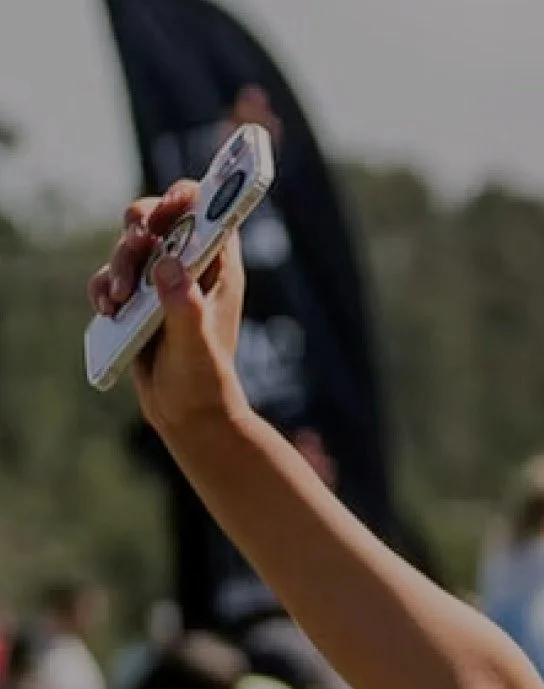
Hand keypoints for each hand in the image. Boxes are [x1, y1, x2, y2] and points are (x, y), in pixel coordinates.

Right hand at [87, 180, 247, 441]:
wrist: (185, 415)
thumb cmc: (203, 383)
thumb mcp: (196, 347)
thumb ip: (185, 307)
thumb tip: (168, 265)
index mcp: (218, 269)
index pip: (209, 211)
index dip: (188, 197)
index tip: (169, 207)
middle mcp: (190, 267)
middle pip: (160, 216)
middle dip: (140, 224)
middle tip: (136, 241)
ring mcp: (160, 280)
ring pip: (130, 244)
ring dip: (119, 263)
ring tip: (120, 300)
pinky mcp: (136, 298)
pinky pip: (110, 275)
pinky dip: (103, 288)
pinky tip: (109, 311)